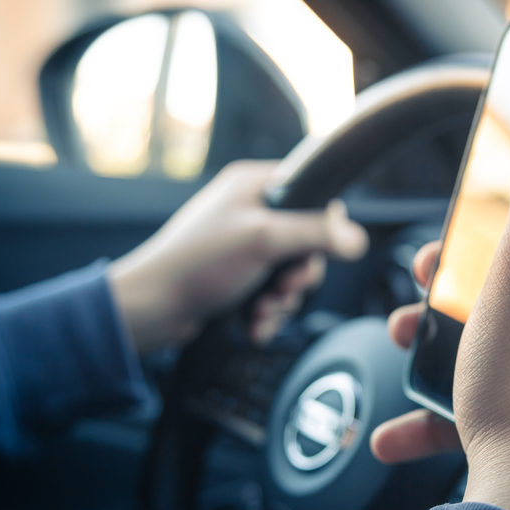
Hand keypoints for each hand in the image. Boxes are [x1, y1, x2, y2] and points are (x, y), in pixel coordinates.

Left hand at [108, 160, 367, 351]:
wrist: (152, 310)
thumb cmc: (196, 264)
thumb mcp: (263, 240)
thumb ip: (315, 234)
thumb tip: (357, 238)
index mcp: (255, 185)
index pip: (314, 195)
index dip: (324, 228)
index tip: (315, 252)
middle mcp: (251, 211)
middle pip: (308, 243)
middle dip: (299, 276)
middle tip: (283, 288)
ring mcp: (244, 246)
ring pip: (292, 274)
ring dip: (282, 301)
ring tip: (260, 311)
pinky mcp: (238, 277)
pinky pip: (272, 294)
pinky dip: (267, 313)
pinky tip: (252, 325)